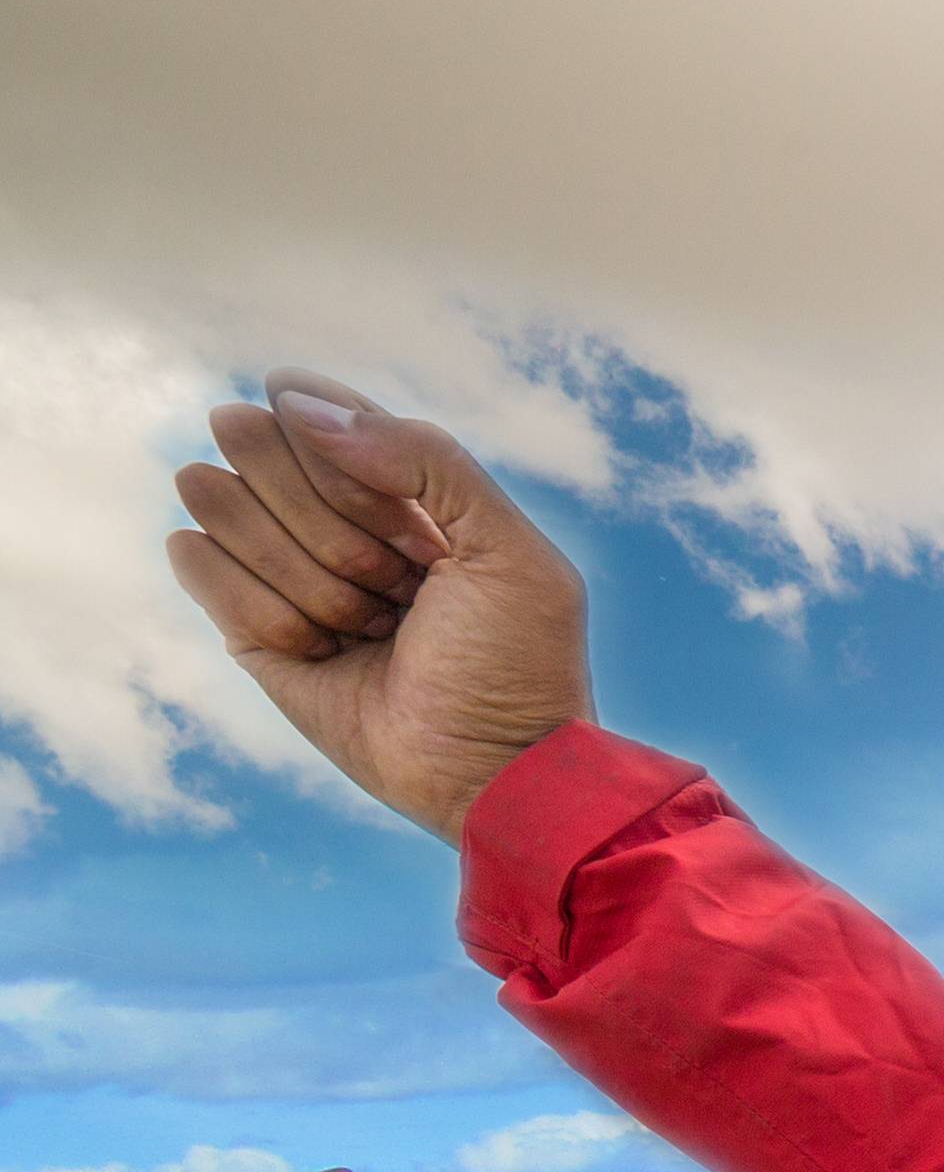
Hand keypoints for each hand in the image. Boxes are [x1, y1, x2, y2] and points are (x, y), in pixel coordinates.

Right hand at [166, 375, 591, 844]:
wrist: (491, 773)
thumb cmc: (516, 663)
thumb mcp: (506, 547)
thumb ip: (427, 457)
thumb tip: (295, 398)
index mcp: (409, 499)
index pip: (329, 421)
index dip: (333, 441)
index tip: (382, 502)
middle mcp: (344, 529)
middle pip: (270, 453)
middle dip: (325, 516)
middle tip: (393, 583)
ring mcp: (292, 576)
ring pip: (228, 505)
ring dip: (302, 570)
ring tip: (368, 625)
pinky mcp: (252, 631)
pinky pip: (200, 566)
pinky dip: (250, 598)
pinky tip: (309, 639)